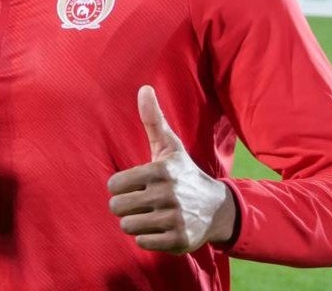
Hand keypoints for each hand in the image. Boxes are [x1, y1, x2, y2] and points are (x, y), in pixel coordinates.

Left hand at [106, 86, 234, 253]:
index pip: (114, 185)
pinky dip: (147, 238)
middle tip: (142, 202)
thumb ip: (153, 120)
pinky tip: (160, 227)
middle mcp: (168, 195)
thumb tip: (143, 88)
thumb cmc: (183, 174)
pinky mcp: (179, 241)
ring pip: (128, 226)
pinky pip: (142, 243)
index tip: (135, 185)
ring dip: (135, 222)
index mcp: (161, 171)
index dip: (120, 187)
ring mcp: (175, 219)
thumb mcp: (170, 147)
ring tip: (151, 214)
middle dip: (126, 206)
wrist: (217, 208)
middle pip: (118, 208)